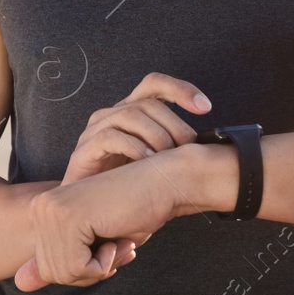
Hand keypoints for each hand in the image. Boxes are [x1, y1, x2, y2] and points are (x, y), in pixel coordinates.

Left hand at [14, 156, 180, 291]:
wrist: (164, 183)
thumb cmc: (136, 212)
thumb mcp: (94, 245)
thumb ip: (59, 263)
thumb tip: (19, 284)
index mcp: (41, 211)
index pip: (49, 268)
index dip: (84, 269)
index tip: (108, 246)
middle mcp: (39, 208)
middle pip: (53, 273)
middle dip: (92, 270)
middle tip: (118, 244)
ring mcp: (51, 211)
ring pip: (65, 273)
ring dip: (102, 266)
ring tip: (120, 239)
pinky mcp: (68, 217)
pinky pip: (79, 267)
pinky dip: (106, 263)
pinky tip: (118, 236)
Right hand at [62, 72, 211, 184]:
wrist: (88, 210)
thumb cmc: (125, 185)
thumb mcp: (155, 162)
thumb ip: (174, 148)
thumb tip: (209, 145)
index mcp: (131, 112)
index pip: (154, 84)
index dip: (180, 89)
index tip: (205, 107)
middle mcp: (113, 114)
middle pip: (148, 103)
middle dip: (175, 125)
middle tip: (188, 150)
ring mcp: (96, 129)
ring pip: (130, 114)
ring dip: (157, 136)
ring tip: (167, 158)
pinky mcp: (84, 149)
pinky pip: (110, 137)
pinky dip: (133, 148)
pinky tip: (147, 162)